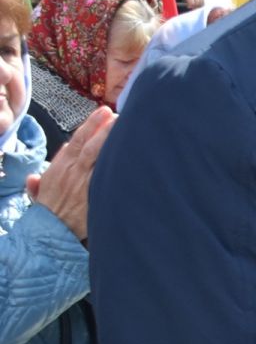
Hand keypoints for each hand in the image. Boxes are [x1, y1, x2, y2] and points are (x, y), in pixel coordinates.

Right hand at [25, 106, 114, 240]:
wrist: (51, 231)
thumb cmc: (48, 211)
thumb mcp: (38, 192)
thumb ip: (38, 182)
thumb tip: (37, 175)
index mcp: (60, 166)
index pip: (76, 140)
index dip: (90, 125)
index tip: (103, 112)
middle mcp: (73, 171)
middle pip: (90, 144)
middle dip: (104, 128)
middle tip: (118, 115)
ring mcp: (84, 182)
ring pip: (99, 156)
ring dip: (111, 141)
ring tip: (125, 127)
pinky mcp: (95, 194)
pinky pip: (107, 176)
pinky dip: (117, 165)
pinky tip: (131, 156)